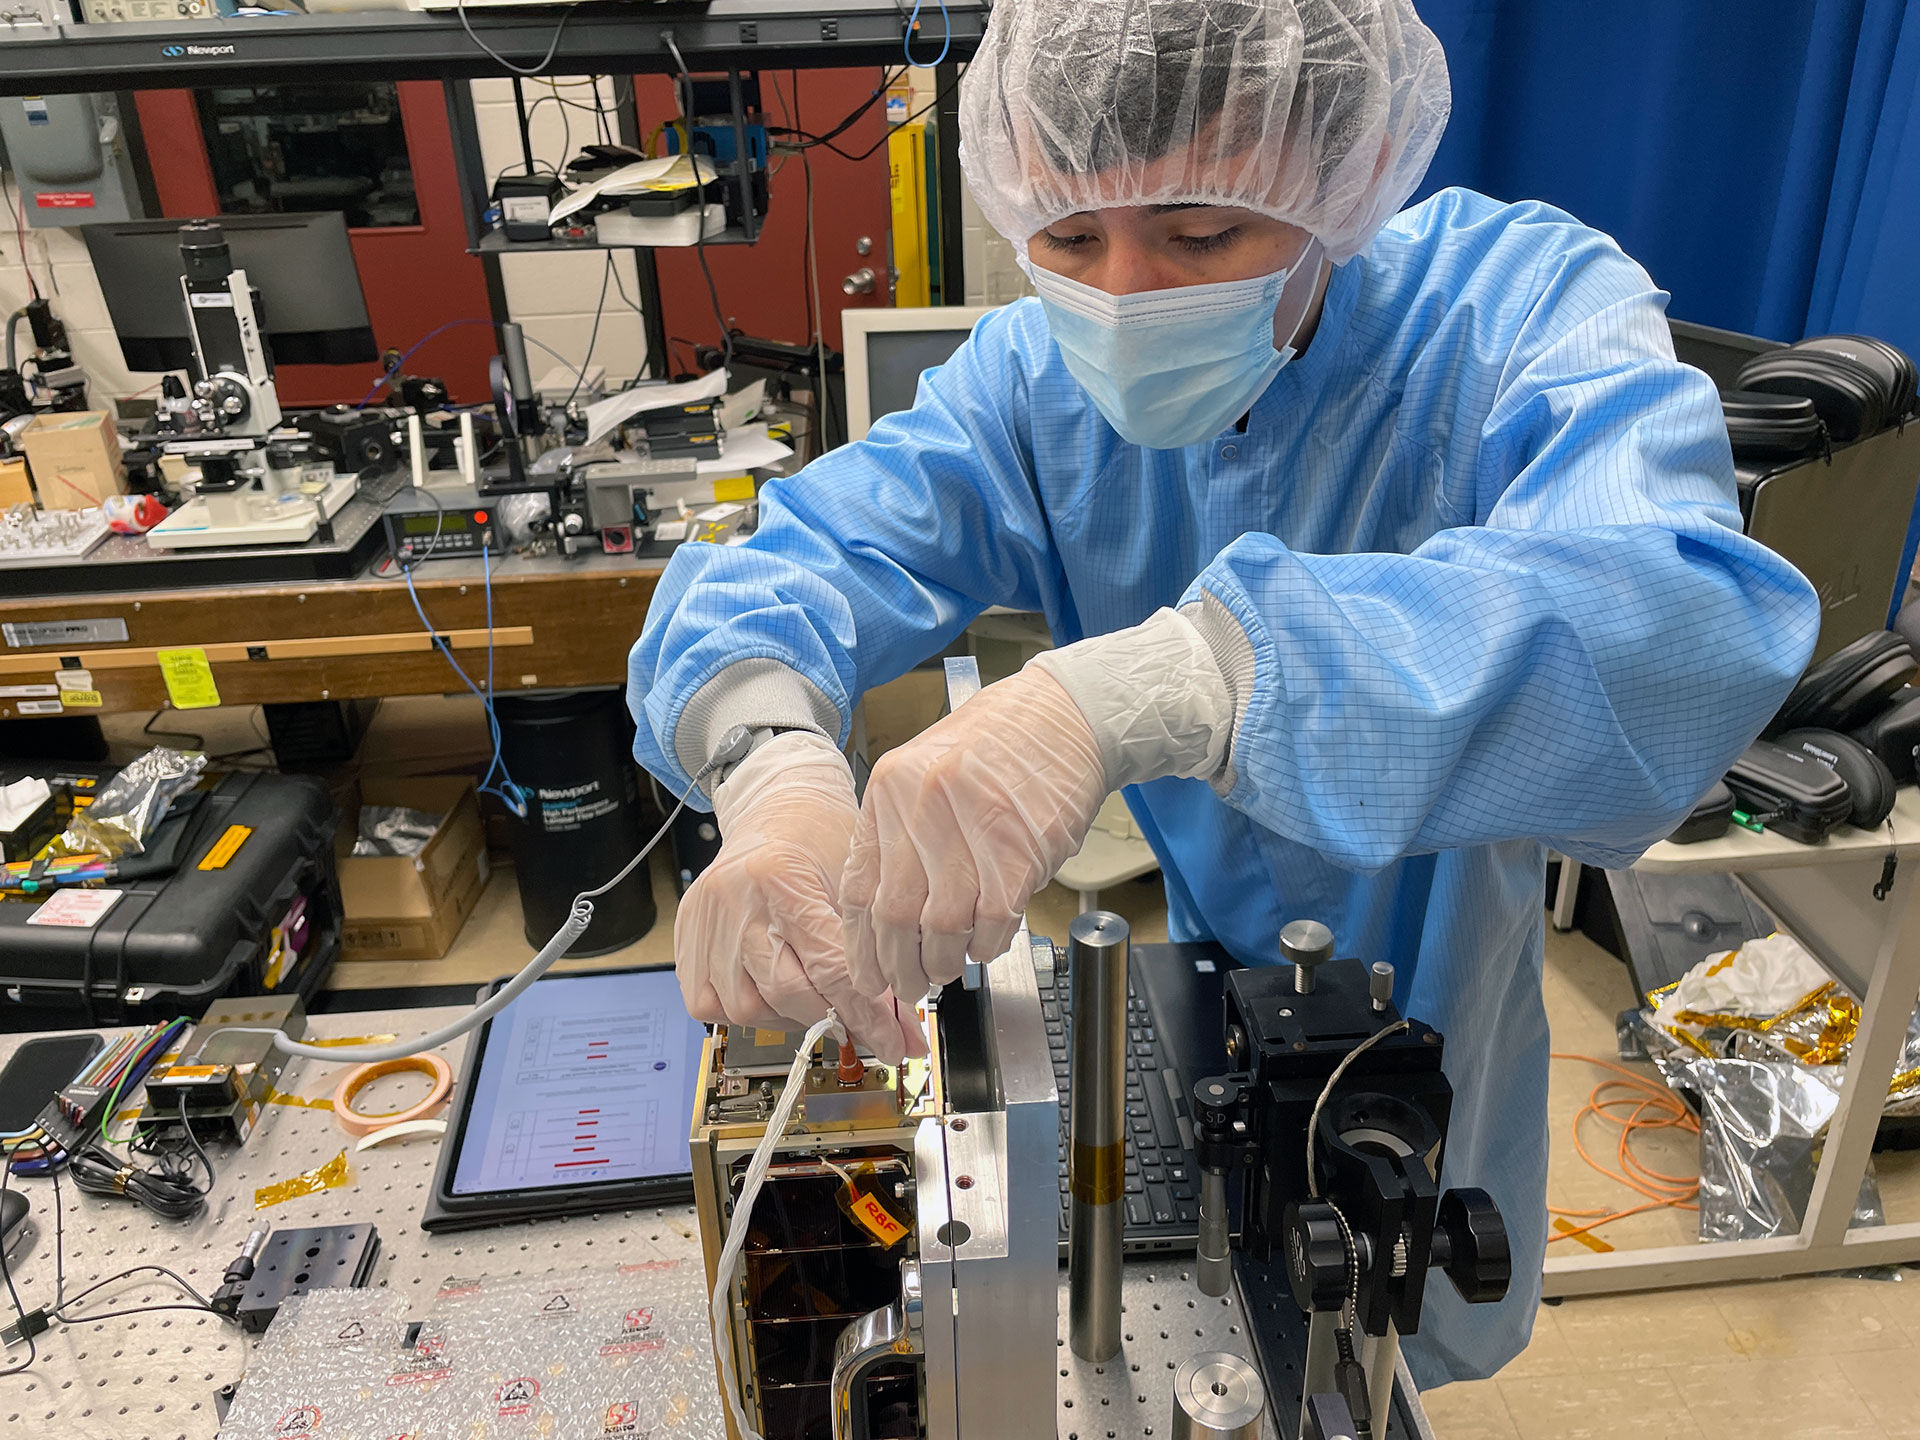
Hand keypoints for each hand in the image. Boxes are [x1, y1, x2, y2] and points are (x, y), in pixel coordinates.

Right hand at [674, 731, 925, 1064]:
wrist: (774, 808)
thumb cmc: (819, 839)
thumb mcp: (855, 883)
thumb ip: (873, 953)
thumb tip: (901, 1028)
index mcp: (780, 878)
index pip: (829, 968)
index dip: (867, 1016)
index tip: (895, 1044)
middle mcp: (733, 901)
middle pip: (787, 994)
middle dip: (834, 1019)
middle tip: (865, 1026)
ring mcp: (703, 923)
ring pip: (748, 1008)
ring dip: (791, 1017)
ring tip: (817, 999)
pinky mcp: (685, 940)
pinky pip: (711, 1005)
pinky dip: (749, 1011)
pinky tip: (774, 993)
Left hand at [842, 666, 1107, 1002]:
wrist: (1062, 715)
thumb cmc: (996, 748)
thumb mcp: (924, 776)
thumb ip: (899, 838)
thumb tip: (882, 919)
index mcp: (888, 792)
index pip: (859, 888)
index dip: (861, 946)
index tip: (866, 975)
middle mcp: (921, 808)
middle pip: (895, 916)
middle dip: (900, 966)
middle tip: (910, 986)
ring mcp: (971, 827)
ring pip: (943, 927)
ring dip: (945, 962)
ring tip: (948, 969)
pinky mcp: (1018, 849)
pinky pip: (993, 921)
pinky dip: (987, 945)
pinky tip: (986, 944)